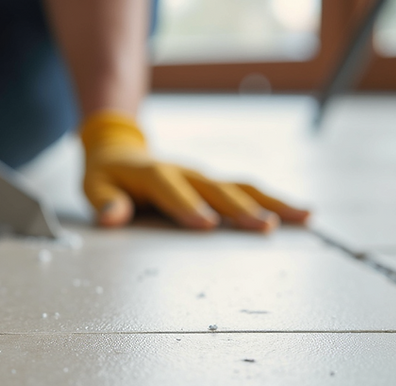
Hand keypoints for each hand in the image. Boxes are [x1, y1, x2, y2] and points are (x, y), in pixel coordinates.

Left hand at [81, 111, 309, 231]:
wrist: (119, 148)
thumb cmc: (106, 174)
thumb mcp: (93, 187)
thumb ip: (104, 203)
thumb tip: (112, 216)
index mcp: (153, 173)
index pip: (172, 190)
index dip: (187, 206)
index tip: (207, 225)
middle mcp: (184, 172)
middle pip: (216, 189)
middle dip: (241, 208)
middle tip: (264, 227)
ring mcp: (203, 176)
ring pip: (242, 187)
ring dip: (271, 202)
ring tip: (302, 217)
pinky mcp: (215, 183)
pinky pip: (248, 190)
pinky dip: (274, 201)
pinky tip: (301, 215)